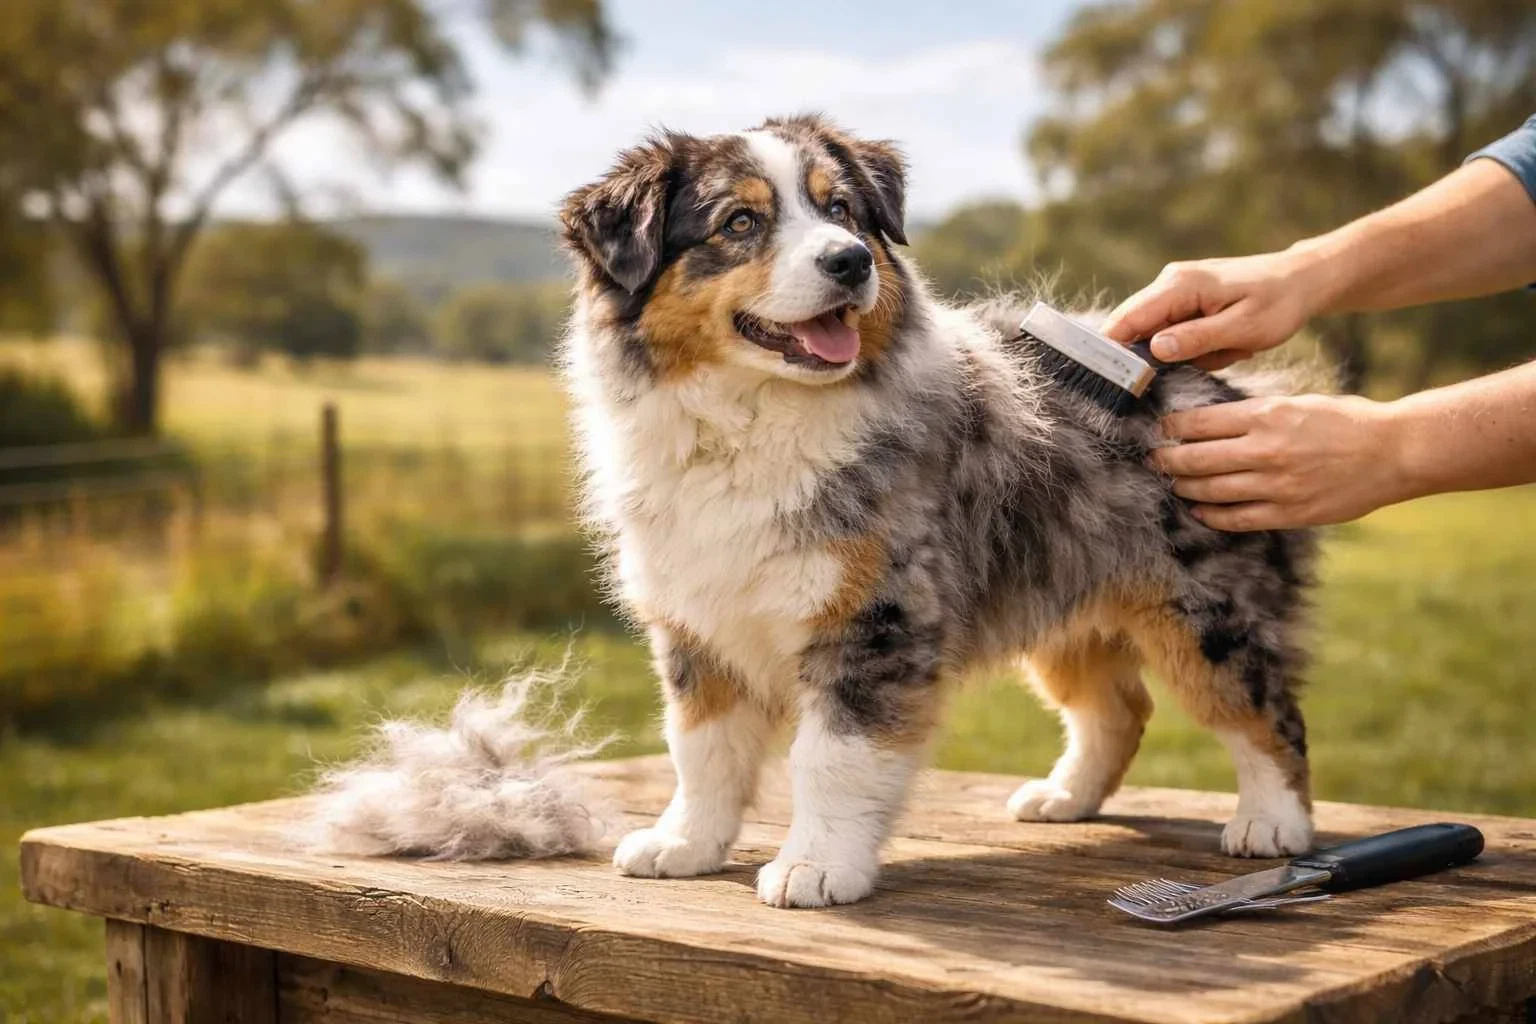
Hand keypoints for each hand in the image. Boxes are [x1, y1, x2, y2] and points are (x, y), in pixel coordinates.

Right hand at [1100, 247, 1330, 367]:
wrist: (1301, 281)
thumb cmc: (1278, 303)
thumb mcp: (1243, 328)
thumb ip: (1196, 338)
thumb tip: (1154, 349)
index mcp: (1179, 285)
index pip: (1126, 319)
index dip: (1112, 351)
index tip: (1117, 383)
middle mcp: (1169, 282)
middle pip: (1135, 329)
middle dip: (1160, 357)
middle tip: (1204, 361)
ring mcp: (1175, 291)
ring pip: (1156, 336)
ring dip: (1185, 354)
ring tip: (1227, 349)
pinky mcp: (1184, 302)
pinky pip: (1174, 334)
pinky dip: (1195, 347)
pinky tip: (1225, 344)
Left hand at [1153, 394, 1411, 530]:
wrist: (1394, 452)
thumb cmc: (1346, 421)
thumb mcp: (1297, 403)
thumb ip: (1255, 414)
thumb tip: (1210, 421)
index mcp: (1266, 416)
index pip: (1200, 423)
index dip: (1172, 428)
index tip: (1159, 429)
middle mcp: (1265, 451)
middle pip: (1195, 458)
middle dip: (1167, 459)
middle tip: (1153, 459)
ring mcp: (1276, 485)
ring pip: (1210, 490)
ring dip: (1184, 487)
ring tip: (1173, 483)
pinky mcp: (1288, 512)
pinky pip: (1236, 518)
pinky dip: (1211, 515)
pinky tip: (1199, 510)